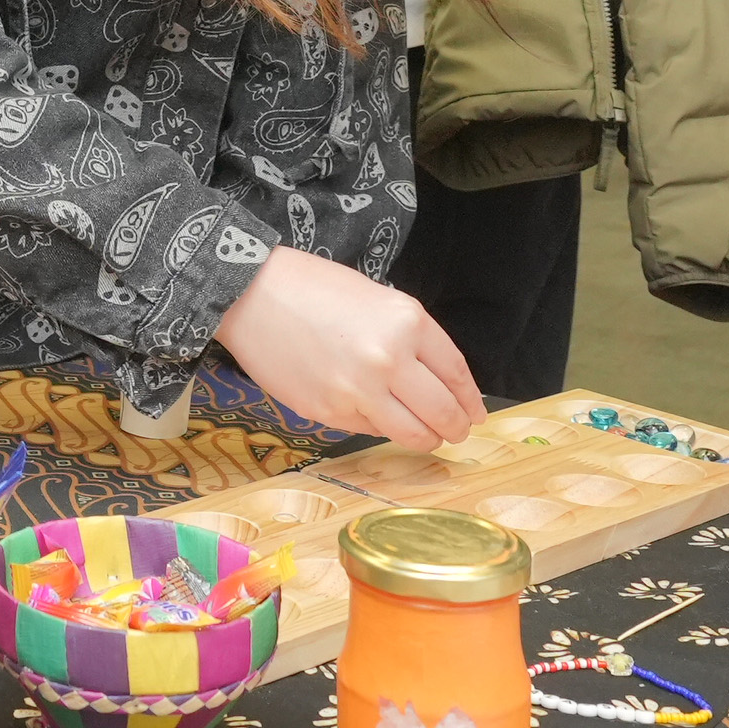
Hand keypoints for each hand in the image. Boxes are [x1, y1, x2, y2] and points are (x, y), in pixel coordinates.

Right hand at [216, 247, 480, 446]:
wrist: (253, 294)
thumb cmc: (315, 288)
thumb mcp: (380, 299)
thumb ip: (411, 340)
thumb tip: (438, 384)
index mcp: (408, 322)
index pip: (455, 373)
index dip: (469, 400)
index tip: (475, 413)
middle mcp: (389, 359)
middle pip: (441, 410)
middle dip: (455, 427)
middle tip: (457, 432)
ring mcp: (358, 391)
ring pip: (411, 432)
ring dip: (426, 439)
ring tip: (428, 437)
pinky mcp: (329, 412)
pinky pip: (368, 429)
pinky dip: (379, 428)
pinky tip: (378, 418)